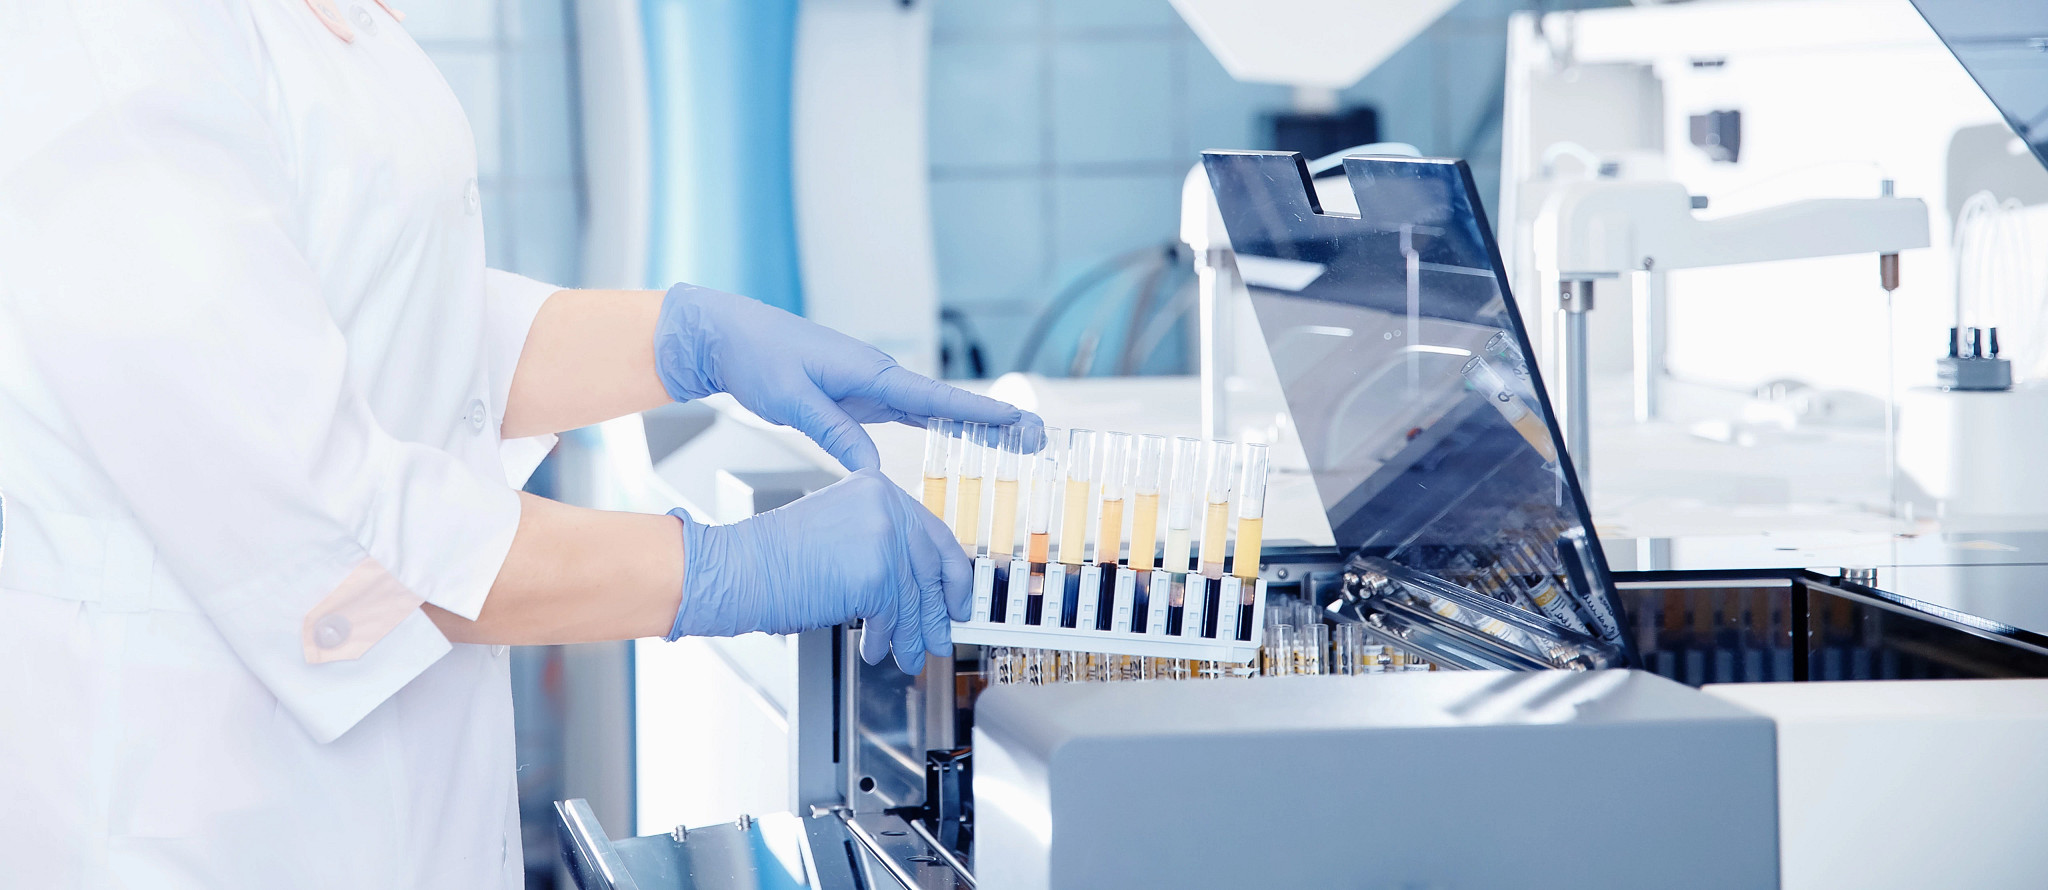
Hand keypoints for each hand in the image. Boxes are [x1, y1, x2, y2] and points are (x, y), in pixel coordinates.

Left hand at [655, 284, 1021, 470]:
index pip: (936, 397)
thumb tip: (871, 474)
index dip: (980, 414)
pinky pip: (910, 412)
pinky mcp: (858, 396)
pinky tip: (959, 436)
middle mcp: (878, 376)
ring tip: (1014, 441)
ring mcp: (870, 386)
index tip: (1018, 422)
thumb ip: (835, 435)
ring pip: (934, 408)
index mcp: (869, 372)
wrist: (728, 336)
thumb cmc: (758, 357)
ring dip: (973, 425)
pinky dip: (941, 423)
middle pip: (948, 403)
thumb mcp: (794, 401)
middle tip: (1036, 438)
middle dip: (993, 421)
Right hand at [665, 469, 967, 673]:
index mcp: (877, 487)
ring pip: (913, 598)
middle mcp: (885, 504)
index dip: (952, 573)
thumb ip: (882, 549)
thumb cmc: (777, 557)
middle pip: (929, 569)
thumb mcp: (840, 534)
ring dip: (911, 634)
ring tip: (909, 654)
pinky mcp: (875, 573)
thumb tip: (921, 592)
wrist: (741, 569)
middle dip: (935, 613)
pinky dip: (885, 638)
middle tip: (939, 638)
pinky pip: (893, 615)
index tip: (958, 599)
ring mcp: (882, 537)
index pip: (933, 533)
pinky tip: (876, 649)